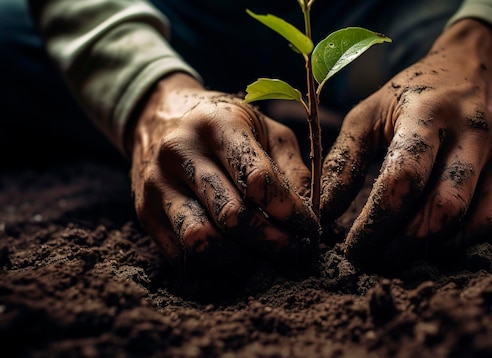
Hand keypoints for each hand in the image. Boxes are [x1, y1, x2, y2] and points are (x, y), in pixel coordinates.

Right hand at [128, 73, 318, 274]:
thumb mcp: (263, 128)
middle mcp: (180, 154)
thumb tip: (317, 214)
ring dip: (242, 262)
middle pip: (232, 216)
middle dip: (273, 243)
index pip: (257, 178)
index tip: (311, 227)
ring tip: (268, 263)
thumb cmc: (223, 124)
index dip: (290, 211)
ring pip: (202, 242)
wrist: (156, 115)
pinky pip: (180, 257)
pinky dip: (213, 271)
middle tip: (298, 254)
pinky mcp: (144, 213)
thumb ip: (292, 167)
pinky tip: (238, 264)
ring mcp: (156, 186)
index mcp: (216, 125)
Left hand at [321, 19, 491, 268]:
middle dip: (405, 247)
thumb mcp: (370, 112)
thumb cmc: (413, 93)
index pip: (403, 180)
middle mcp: (475, 132)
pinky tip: (440, 241)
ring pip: (479, 224)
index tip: (353, 249)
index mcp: (429, 113)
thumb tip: (324, 213)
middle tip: (377, 261)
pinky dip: (470, 243)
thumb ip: (344, 160)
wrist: (479, 66)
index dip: (375, 223)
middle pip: (444, 210)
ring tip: (406, 254)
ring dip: (439, 251)